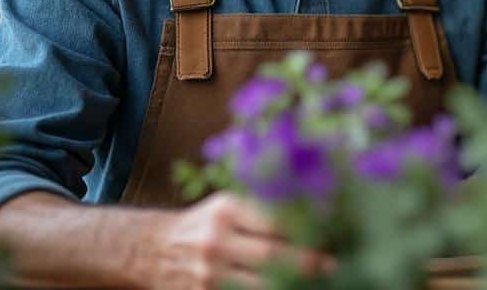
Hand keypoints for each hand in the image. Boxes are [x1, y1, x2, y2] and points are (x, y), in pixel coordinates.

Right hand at [134, 191, 333, 288]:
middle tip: (334, 266)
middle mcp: (216, 241)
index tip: (334, 234)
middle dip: (308, 263)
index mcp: (227, 210)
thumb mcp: (227, 205)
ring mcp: (208, 274)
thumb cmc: (204, 224)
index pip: (276, 220)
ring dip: (291, 285)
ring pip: (261, 285)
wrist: (152, 250)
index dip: (308, 229)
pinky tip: (287, 288)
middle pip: (273, 256)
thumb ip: (263, 209)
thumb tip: (319, 213)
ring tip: (317, 282)